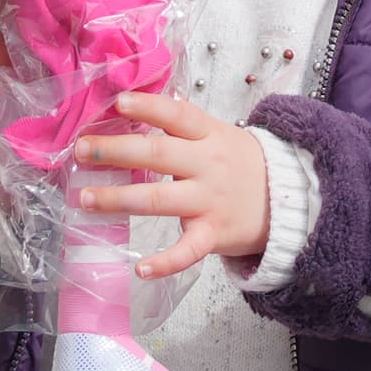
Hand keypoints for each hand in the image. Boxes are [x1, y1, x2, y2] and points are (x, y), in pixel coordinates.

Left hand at [74, 89, 271, 280]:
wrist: (289, 198)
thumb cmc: (240, 164)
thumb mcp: (217, 135)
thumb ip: (181, 127)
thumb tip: (130, 106)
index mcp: (208, 136)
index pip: (177, 116)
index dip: (149, 107)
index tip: (119, 102)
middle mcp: (207, 165)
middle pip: (157, 155)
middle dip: (115, 151)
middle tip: (81, 150)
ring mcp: (209, 201)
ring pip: (158, 200)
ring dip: (118, 199)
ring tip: (86, 199)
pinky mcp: (213, 234)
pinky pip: (187, 251)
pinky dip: (165, 262)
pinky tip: (140, 268)